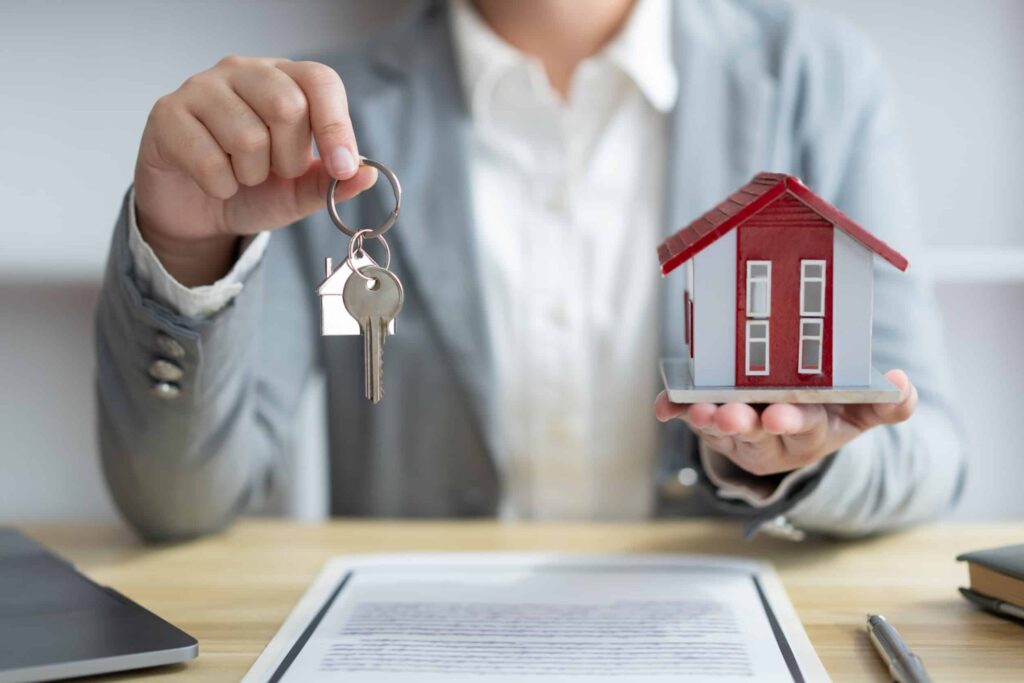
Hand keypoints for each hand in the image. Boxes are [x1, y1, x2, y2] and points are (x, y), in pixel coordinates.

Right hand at [134, 56, 378, 285]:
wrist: (197, 213)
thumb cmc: (252, 191)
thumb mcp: (300, 191)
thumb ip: (332, 182)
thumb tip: (368, 174)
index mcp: (284, 79)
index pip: (320, 80)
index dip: (336, 125)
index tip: (341, 167)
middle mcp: (243, 72)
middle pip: (287, 106)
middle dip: (289, 158)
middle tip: (274, 172)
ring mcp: (201, 87)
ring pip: (247, 136)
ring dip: (251, 175)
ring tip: (241, 176)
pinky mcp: (167, 114)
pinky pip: (209, 159)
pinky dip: (220, 186)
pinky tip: (213, 182)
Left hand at [655, 369, 917, 476]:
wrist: (792, 429)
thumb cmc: (828, 413)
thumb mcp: (861, 412)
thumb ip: (887, 403)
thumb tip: (903, 383)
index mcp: (809, 431)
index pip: (801, 426)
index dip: (790, 420)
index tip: (780, 415)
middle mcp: (770, 436)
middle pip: (755, 431)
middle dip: (741, 423)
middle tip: (729, 415)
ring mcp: (738, 432)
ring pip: (720, 430)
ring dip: (706, 419)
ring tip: (698, 410)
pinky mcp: (711, 425)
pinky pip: (690, 419)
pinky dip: (677, 411)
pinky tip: (665, 406)